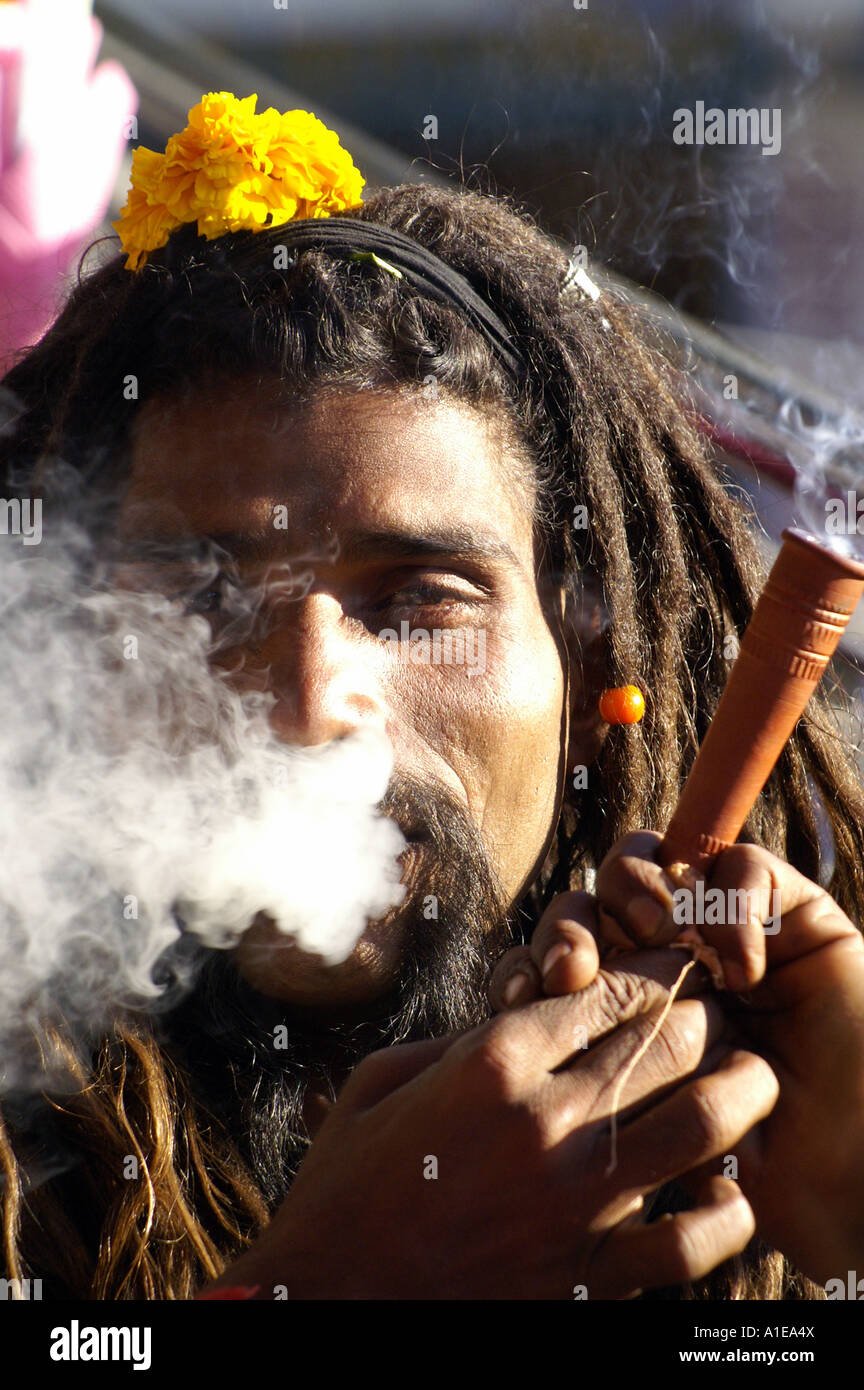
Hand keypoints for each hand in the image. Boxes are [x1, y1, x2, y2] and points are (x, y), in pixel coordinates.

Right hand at [202, 957, 774, 1299]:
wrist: (327, 1298)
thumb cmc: (346, 1184)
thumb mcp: (384, 1079)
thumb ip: (459, 1039)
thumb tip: (523, 1019)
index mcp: (491, 1062)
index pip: (605, 993)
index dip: (651, 972)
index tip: (672, 969)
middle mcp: (544, 1121)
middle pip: (664, 1042)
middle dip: (701, 1015)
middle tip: (717, 1011)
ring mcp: (573, 1201)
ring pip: (697, 1125)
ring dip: (739, 1090)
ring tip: (753, 1076)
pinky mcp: (586, 1274)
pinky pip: (687, 1243)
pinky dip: (723, 1215)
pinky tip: (726, 1193)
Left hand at [494, 831, 863, 1283]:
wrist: (847, 1173)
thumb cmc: (748, 1168)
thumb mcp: (636, 1136)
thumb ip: (562, 1099)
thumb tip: (466, 1058)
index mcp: (619, 1007)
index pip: (550, 957)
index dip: (526, 963)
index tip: (516, 1001)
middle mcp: (665, 959)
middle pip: (589, 899)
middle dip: (569, 921)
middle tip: (572, 968)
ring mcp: (722, 930)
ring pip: (652, 859)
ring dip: (636, 888)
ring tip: (653, 935)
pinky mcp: (792, 912)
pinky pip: (746, 866)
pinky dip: (733, 898)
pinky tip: (743, 966)